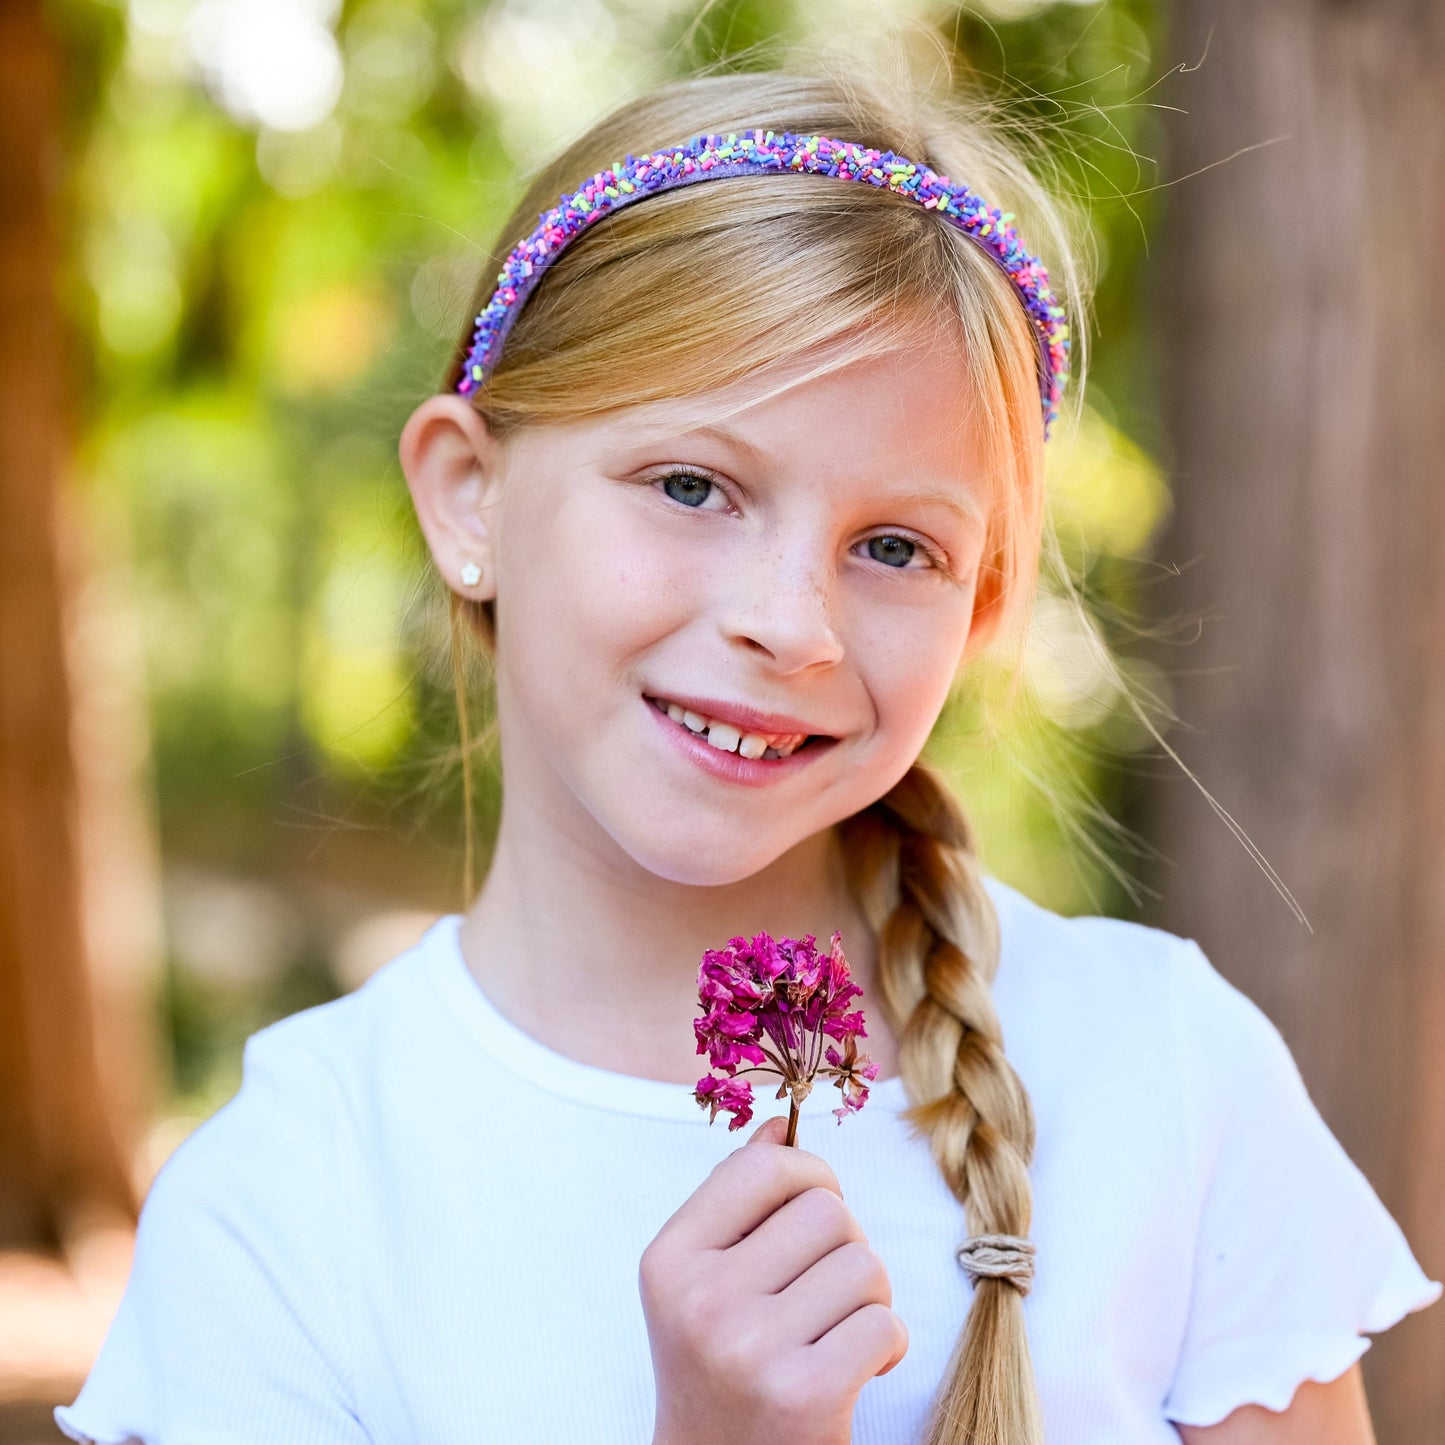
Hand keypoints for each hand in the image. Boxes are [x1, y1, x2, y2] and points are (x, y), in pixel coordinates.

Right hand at [640, 1113, 907, 1444]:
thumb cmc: (720, 1369)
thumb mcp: (702, 1283)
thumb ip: (736, 1203)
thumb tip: (777, 1127)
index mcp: (670, 1260)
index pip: (763, 1167)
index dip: (809, 1175)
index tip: (814, 1207)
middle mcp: (701, 1301)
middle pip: (826, 1210)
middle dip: (845, 1244)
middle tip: (826, 1289)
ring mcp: (750, 1349)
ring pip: (864, 1265)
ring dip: (870, 1298)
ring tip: (840, 1331)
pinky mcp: (804, 1396)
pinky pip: (886, 1324)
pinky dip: (889, 1346)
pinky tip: (858, 1368)